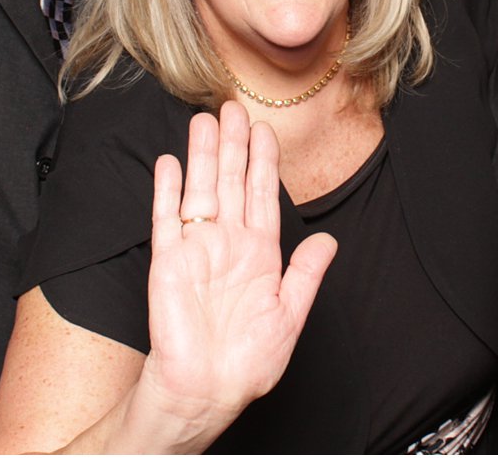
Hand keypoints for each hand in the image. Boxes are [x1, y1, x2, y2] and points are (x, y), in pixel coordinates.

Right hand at [139, 102, 336, 425]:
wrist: (208, 390)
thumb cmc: (247, 362)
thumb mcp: (290, 314)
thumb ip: (306, 274)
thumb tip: (330, 240)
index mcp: (259, 253)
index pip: (262, 194)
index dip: (263, 161)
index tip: (265, 129)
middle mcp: (227, 243)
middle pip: (232, 182)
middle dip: (234, 144)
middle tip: (233, 107)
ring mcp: (196, 249)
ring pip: (201, 190)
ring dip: (203, 156)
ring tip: (204, 120)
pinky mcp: (168, 262)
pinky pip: (167, 219)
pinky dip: (168, 190)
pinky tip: (170, 163)